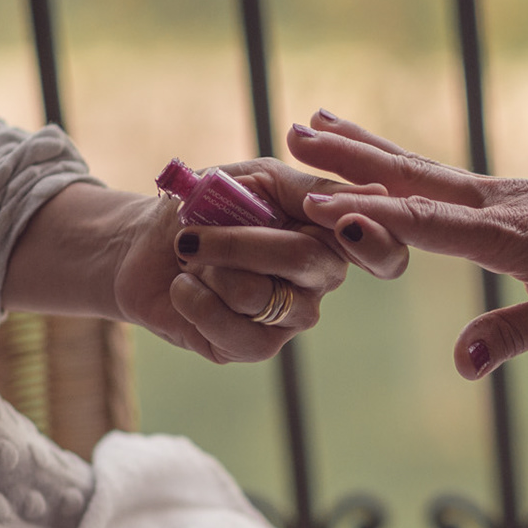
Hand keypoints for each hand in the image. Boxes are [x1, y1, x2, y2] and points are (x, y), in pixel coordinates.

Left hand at [7, 161, 399, 365]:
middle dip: (238, 240)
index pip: (383, 250)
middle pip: (308, 260)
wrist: (144, 246)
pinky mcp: (254, 347)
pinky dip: (194, 301)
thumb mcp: (256, 180)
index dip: (374, 242)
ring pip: (259, 294)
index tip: (344, 224)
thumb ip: (310, 187)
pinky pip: (234, 330)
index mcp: (330, 235)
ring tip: (188, 259)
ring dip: (208, 268)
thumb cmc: (206, 205)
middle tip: (193, 234)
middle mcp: (320, 280)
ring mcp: (290, 317)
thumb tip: (374, 193)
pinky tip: (183, 289)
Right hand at [288, 113, 527, 378]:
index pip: (425, 223)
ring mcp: (499, 191)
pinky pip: (438, 172)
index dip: (369, 215)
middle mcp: (495, 203)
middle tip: (290, 134)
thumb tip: (461, 364)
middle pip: (409, 177)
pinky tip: (377, 153)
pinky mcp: (506, 192)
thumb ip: (516, 336)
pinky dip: (397, 157)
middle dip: (349, 158)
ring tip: (311, 122)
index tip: (315, 203)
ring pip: (419, 166)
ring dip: (363, 146)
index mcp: (508, 235)